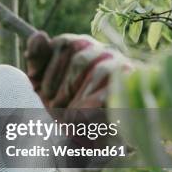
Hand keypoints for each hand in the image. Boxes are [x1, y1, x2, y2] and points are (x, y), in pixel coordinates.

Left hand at [24, 31, 132, 171]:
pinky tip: (80, 118)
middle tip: (53, 105)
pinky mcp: (133, 89)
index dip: (48, 69)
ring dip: (77, 97)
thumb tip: (39, 35)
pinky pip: (113, 91)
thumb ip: (38, 60)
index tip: (41, 91)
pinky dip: (91, 106)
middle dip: (62, 85)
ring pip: (99, 71)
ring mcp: (121, 67)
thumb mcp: (44, 84)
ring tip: (67, 115)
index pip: (64, 43)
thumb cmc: (66, 105)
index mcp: (80, 46)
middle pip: (80, 57)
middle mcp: (103, 51)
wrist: (92, 136)